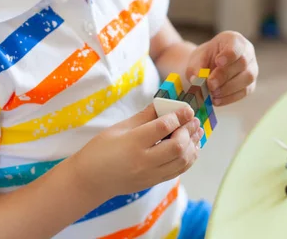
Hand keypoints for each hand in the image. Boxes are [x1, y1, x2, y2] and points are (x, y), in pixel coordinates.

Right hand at [71, 104, 202, 198]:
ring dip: (192, 145)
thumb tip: (163, 103)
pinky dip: (188, 158)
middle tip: (193, 120)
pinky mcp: (153, 182)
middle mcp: (144, 161)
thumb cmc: (100, 151)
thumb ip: (144, 116)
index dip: (178, 116)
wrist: (89, 181)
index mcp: (132, 143)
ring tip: (196, 132)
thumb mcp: (119, 128)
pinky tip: (191, 147)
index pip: (163, 127)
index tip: (187, 109)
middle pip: (177, 146)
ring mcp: (150, 175)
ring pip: (181, 161)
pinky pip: (178, 171)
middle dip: (189, 131)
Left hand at [186, 31, 258, 105]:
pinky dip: (229, 98)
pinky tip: (217, 100)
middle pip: (243, 63)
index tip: (218, 62)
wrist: (209, 66)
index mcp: (234, 40)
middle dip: (225, 75)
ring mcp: (252, 69)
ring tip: (212, 93)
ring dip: (228, 88)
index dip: (229, 55)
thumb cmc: (206, 58)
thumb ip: (196, 67)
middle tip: (210, 84)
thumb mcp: (197, 58)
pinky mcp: (250, 84)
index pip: (237, 46)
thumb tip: (197, 79)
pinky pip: (244, 92)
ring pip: (247, 78)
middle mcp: (247, 53)